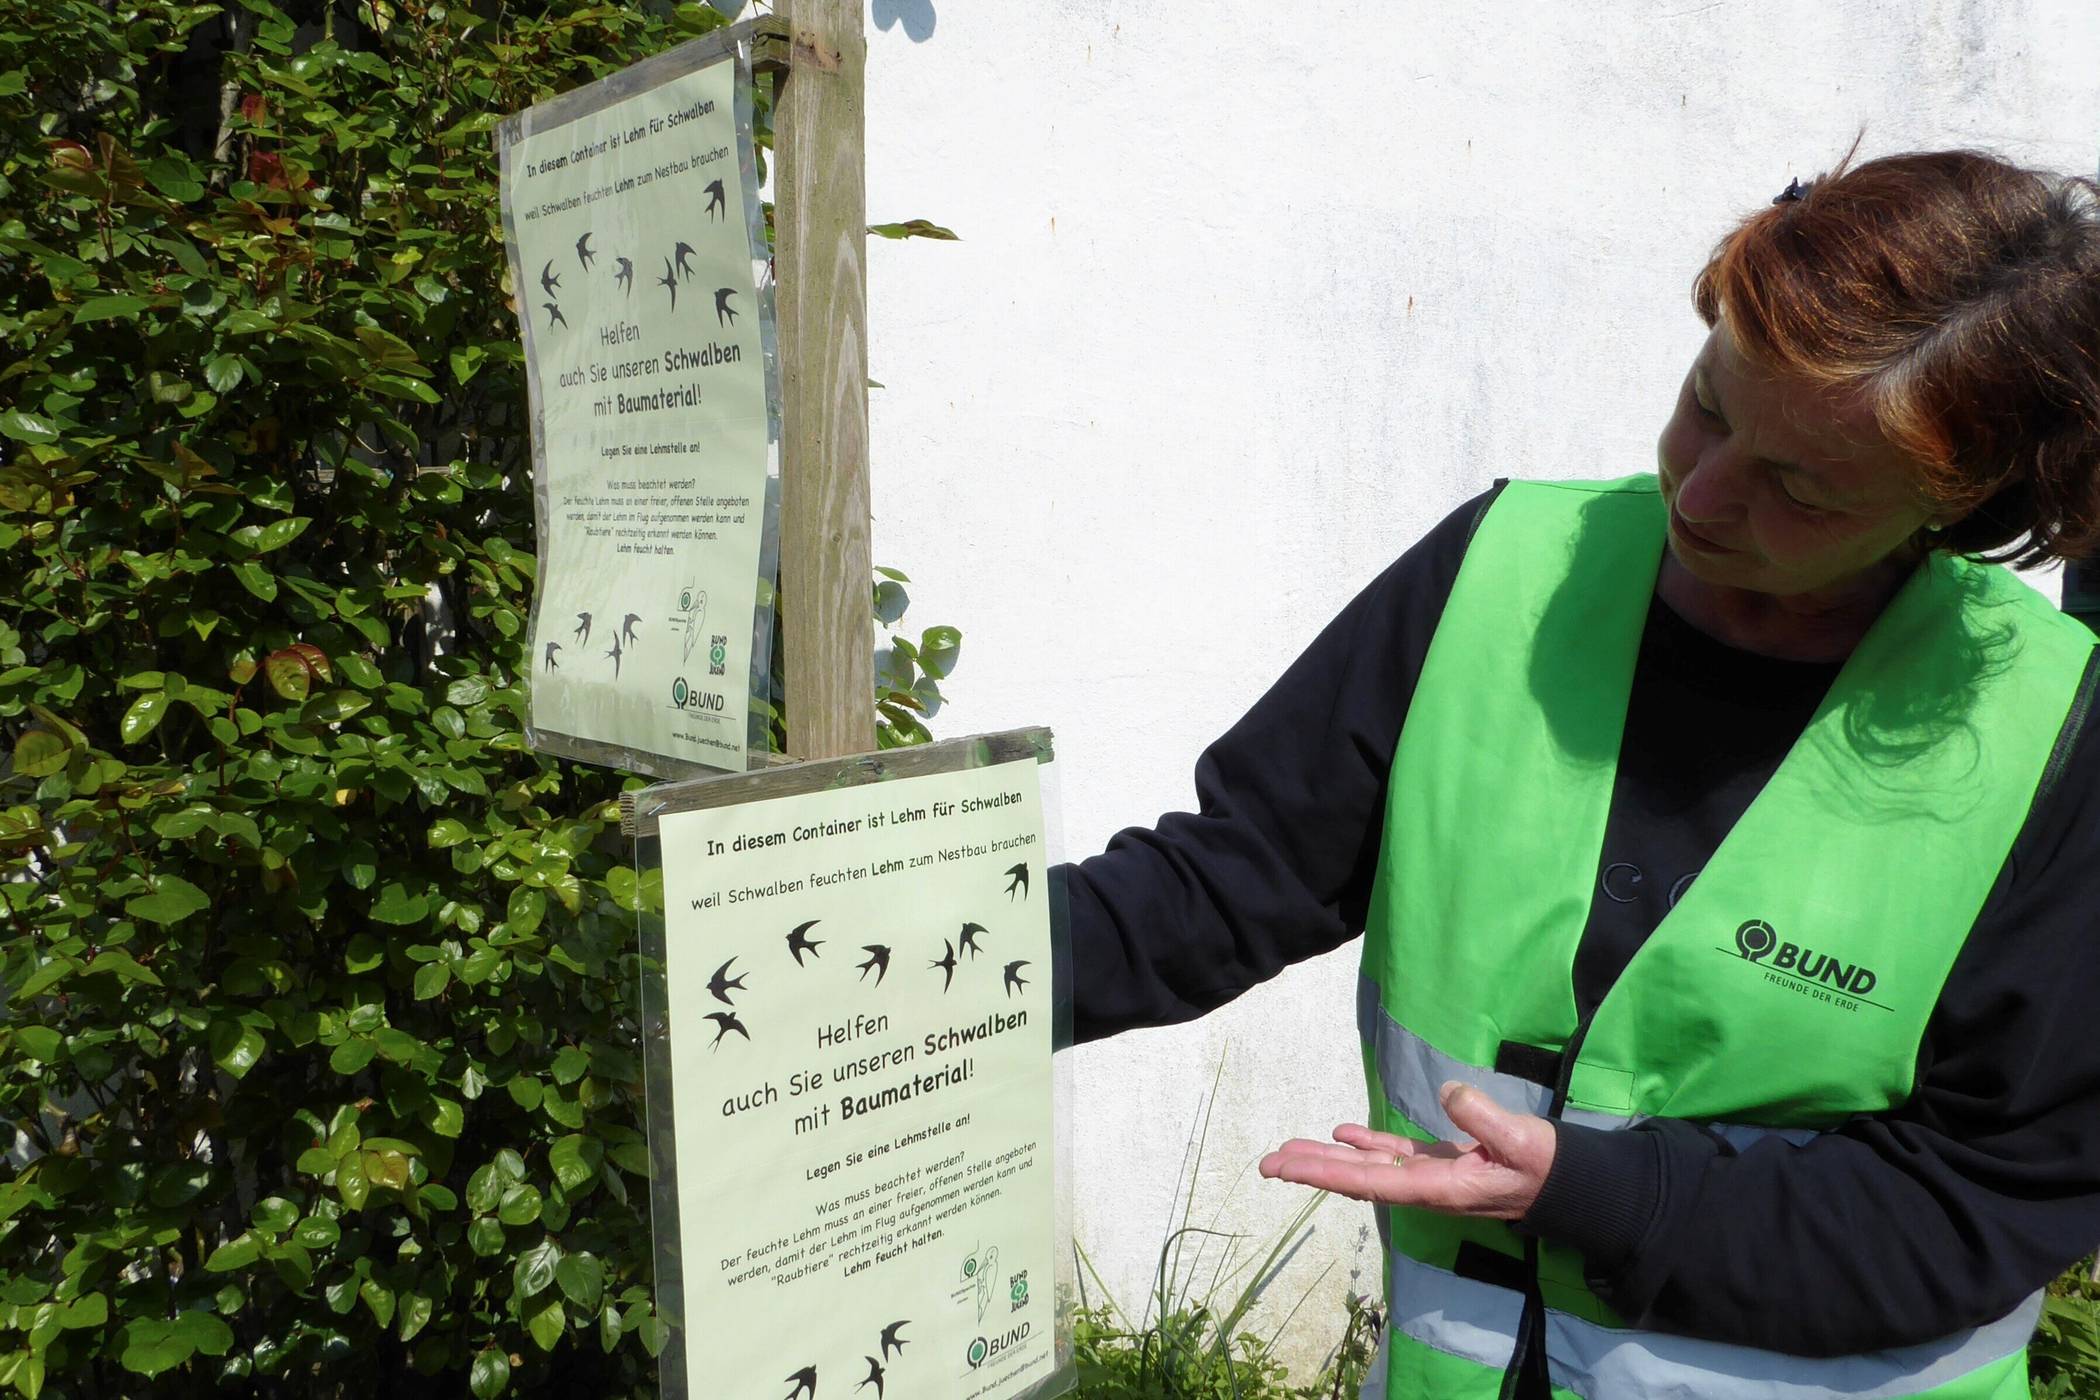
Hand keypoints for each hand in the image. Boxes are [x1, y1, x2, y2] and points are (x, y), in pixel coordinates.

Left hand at [1257, 1081, 1556, 1220]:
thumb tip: (1450, 1091)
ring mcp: (1430, 1176)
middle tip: (1266, 1164)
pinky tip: (1341, 1134)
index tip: (1287, 1168)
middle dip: (1312, 1169)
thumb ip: (1485, 1117)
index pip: (1370, 1180)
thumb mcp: (1522, 1141)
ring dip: (1329, 1159)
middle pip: (1357, 1178)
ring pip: (1369, 1168)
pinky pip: (1393, 1157)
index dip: (1325, 1172)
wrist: (1570, 1184)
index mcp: (1439, 1187)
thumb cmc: (1547, 1166)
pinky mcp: (1440, 1164)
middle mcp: (1425, 1188)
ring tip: (1288, 1151)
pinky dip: (1365, 1145)